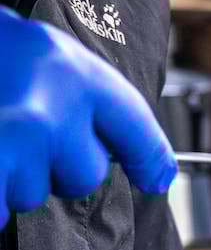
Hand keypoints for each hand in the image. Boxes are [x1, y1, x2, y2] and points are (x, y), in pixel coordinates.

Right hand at [0, 6, 175, 226]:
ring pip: (31, 194)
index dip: (150, 158)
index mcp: (74, 74)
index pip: (134, 126)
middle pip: (83, 175)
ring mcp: (14, 141)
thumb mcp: (46, 56)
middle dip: (53, 166)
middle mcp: (51, 110)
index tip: (158, 180)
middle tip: (16, 130)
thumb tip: (145, 168)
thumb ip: (89, 102)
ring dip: (9, 176)